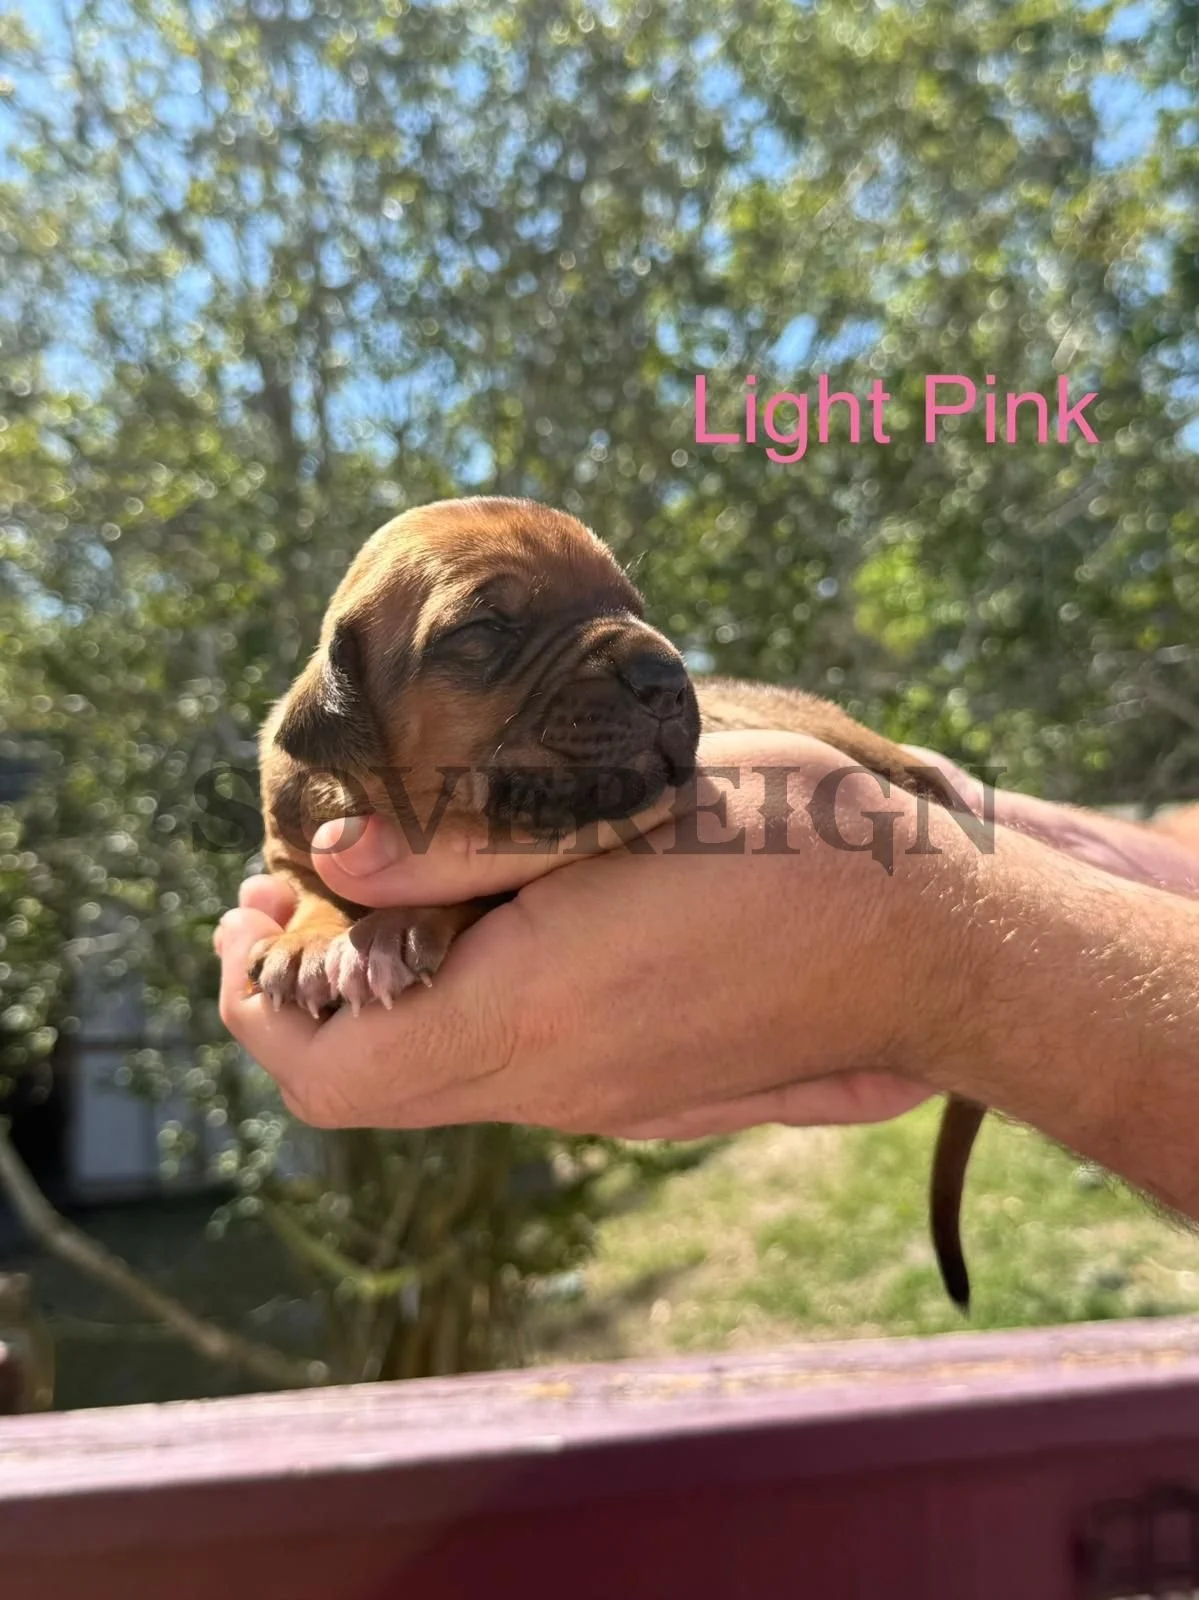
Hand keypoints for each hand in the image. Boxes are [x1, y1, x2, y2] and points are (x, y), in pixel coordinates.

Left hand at [217, 733, 957, 1134]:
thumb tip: (336, 857)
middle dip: (299, 992)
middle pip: (364, 1087)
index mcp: (535, 1016)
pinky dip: (451, 1008)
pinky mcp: (646, 1093)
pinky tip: (489, 921)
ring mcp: (604, 1102)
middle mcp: (557, 1086)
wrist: (939, 945)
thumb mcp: (625, 803)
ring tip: (386, 885)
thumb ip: (467, 840)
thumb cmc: (797, 845)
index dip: (256, 999)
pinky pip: (504, 1070)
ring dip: (377, 996)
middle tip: (291, 889)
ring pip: (431, 1080)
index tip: (248, 906)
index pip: (328, 1069)